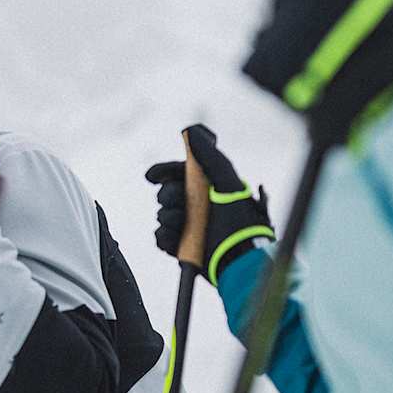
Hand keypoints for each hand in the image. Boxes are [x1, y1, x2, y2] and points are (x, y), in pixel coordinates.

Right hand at [145, 125, 275, 285]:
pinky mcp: (183, 248)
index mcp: (209, 188)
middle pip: (167, 192)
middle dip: (169, 196)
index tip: (152, 176)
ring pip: (162, 215)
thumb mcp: (229, 184)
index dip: (164, 171)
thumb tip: (192, 131)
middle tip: (181, 204)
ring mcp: (190, 227)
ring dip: (168, 217)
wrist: (241, 261)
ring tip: (184, 224)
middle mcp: (199, 206)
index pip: (180, 172)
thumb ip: (211, 158)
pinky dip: (164, 237)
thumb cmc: (240, 222)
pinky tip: (176, 238)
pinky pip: (161, 237)